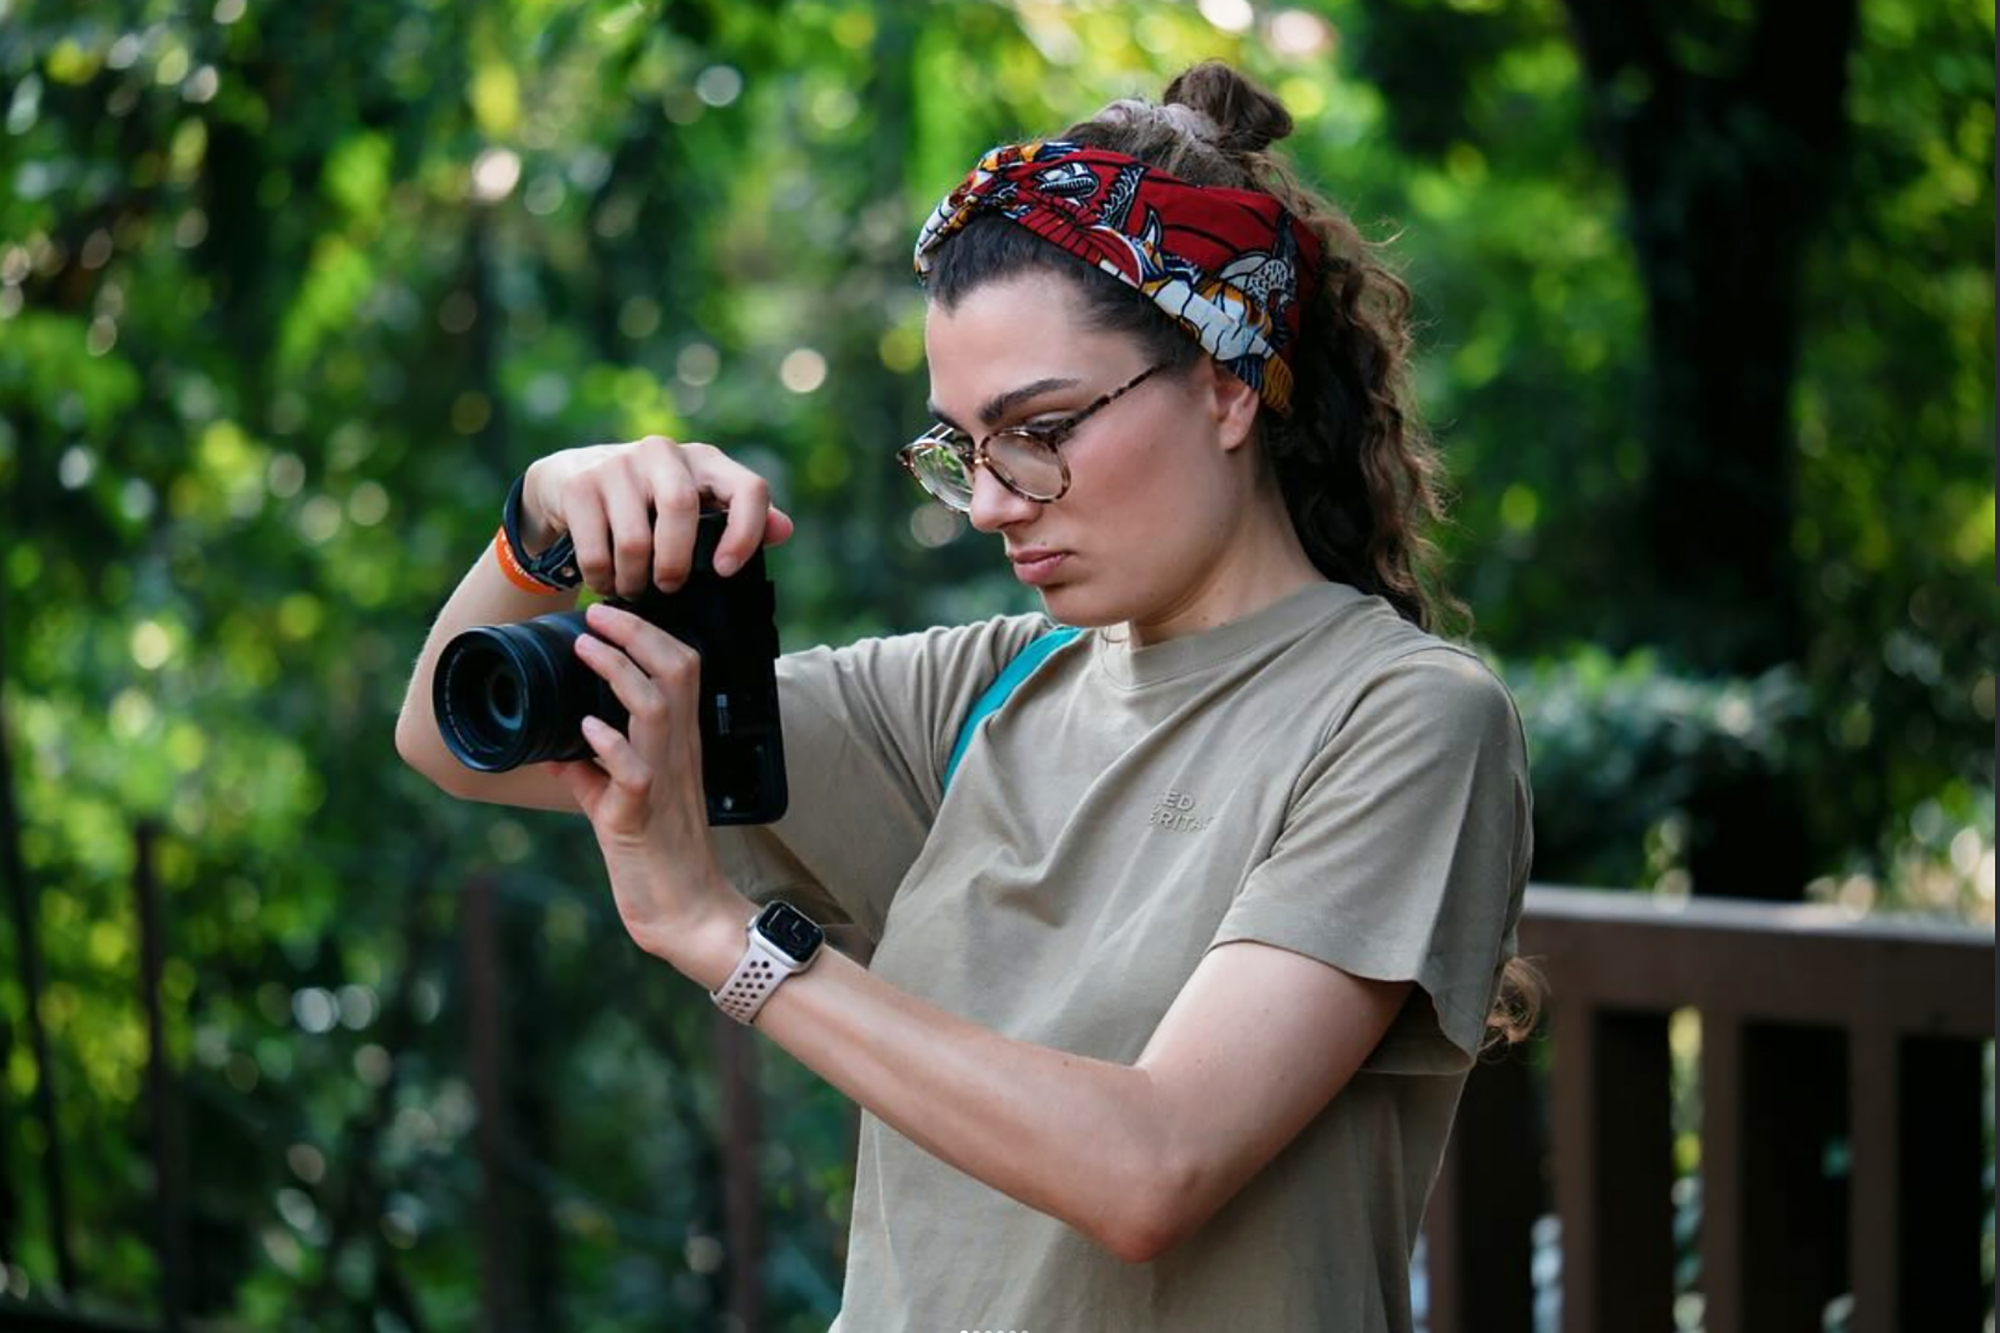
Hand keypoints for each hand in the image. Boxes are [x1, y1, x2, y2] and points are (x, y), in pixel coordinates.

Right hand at [522, 437, 795, 598]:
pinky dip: (603, 578)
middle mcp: (664, 452)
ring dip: (635, 580)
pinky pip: (596, 549)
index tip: (726, 570)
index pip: (748, 489)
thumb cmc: (648, 503)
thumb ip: (740, 520)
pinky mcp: (580, 485)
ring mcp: (618, 465)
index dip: (747, 533)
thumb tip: (785, 530)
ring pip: (636, 539)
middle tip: (669, 588)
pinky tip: (606, 581)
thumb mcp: (696, 505)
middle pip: (682, 509)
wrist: (569, 481)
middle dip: (676, 562)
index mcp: (706, 461)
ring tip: (633, 590)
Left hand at [553, 600, 751, 975]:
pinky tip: (585, 728)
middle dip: (636, 633)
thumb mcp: (620, 802)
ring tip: (585, 650)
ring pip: (656, 707)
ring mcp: (663, 780)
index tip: (611, 614)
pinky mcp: (642, 815)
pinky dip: (608, 744)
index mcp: (678, 744)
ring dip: (618, 672)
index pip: (681, 668)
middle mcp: (677, 753)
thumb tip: (556, 751)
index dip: (650, 633)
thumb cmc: (658, 854)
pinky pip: (633, 771)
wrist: (685, 910)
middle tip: (598, 613)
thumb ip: (592, 772)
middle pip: (676, 670)